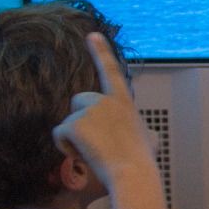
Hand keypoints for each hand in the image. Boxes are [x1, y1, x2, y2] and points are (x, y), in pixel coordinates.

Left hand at [50, 33, 159, 190]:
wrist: (132, 173)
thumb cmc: (141, 162)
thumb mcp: (147, 138)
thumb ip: (140, 130)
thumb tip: (149, 138)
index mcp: (123, 101)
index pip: (111, 71)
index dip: (101, 51)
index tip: (92, 34)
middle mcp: (105, 99)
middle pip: (79, 100)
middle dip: (80, 119)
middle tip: (96, 143)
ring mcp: (90, 109)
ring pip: (69, 121)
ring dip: (74, 137)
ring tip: (94, 152)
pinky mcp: (74, 122)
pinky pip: (60, 134)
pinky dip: (66, 148)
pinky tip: (83, 155)